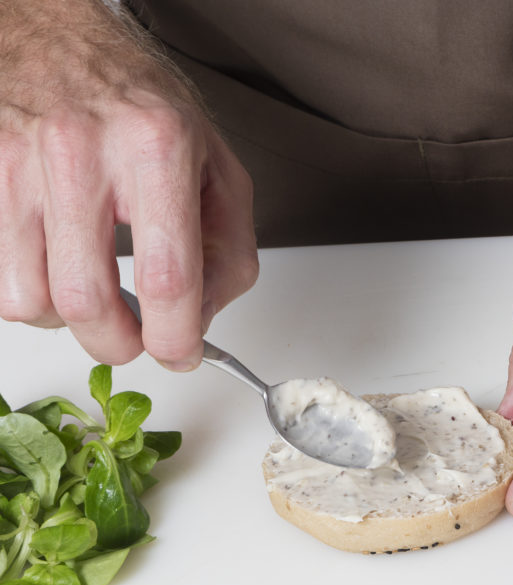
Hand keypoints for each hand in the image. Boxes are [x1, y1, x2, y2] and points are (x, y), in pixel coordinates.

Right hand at [0, 0, 257, 369]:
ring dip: (66, 321)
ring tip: (93, 294)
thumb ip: (230, 248)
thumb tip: (206, 317)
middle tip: (135, 340)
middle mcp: (83, 154)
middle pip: (86, 301)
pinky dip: (29, 294)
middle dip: (117, 344)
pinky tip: (56, 268)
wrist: (58, 41)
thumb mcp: (218, 166)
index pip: (167, 277)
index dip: (176, 337)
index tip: (182, 353)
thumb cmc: (140, 104)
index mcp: (157, 148)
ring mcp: (20, 165)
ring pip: (28, 299)